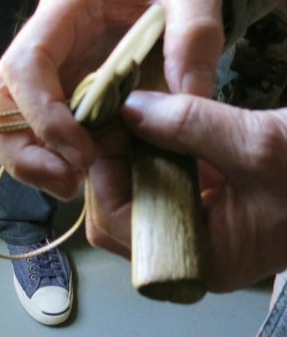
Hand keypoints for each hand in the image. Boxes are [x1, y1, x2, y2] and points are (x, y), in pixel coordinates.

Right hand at [0, 0, 223, 198]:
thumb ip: (195, 35)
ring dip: (23, 161)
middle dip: (18, 148)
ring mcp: (36, 68)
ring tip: (70, 185)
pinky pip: (21, 131)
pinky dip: (40, 160)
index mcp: (65, 6)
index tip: (84, 155)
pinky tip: (78, 175)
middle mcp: (38, 37)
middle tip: (67, 183)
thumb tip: (185, 97)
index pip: (25, 62)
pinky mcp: (44, 94)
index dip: (42, 113)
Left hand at [87, 91, 286, 291]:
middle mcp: (197, 250)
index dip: (105, 173)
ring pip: (141, 189)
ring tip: (139, 106)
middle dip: (116, 159)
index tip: (107, 123)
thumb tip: (128, 107)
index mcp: (205, 258)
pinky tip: (161, 115)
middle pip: (121, 209)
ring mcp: (205, 226)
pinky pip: (167, 177)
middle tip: (120, 109)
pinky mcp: (216, 201)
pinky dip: (160, 146)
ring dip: (136, 149)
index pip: (118, 224)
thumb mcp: (259, 144)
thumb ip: (190, 125)